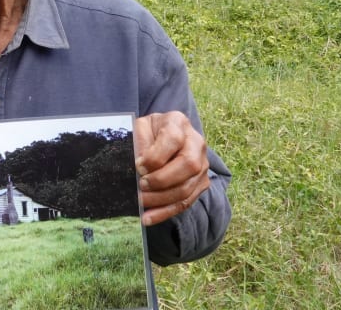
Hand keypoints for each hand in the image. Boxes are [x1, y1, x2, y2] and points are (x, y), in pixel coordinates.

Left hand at [133, 112, 210, 226]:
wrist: (162, 136)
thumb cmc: (148, 132)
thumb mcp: (139, 128)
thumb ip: (140, 143)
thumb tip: (141, 167)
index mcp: (178, 123)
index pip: (173, 139)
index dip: (156, 156)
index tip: (138, 166)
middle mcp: (196, 143)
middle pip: (188, 165)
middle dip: (161, 180)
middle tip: (140, 185)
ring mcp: (202, 165)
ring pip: (187, 188)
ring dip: (160, 199)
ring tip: (140, 202)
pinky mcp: (200, 184)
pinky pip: (185, 203)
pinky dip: (164, 212)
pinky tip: (147, 218)